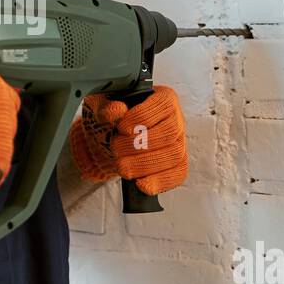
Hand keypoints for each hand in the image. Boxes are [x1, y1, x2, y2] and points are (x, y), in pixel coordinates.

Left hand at [67, 85, 187, 194]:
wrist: (111, 137)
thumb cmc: (112, 117)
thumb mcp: (103, 105)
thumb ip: (107, 106)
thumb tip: (117, 110)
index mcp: (164, 98)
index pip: (163, 105)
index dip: (142, 118)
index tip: (121, 128)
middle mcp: (176, 119)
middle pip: (170, 133)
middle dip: (140, 145)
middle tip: (116, 149)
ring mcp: (180, 142)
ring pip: (175, 155)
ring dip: (145, 165)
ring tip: (122, 166)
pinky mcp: (177, 163)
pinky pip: (177, 174)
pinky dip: (160, 181)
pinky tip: (142, 184)